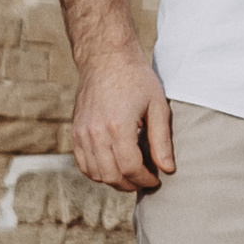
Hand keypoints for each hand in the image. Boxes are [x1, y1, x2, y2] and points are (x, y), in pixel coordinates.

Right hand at [71, 46, 175, 192]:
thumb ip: (161, 141)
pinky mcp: (76, 132)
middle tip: (145, 181)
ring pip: (95, 174)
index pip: (130, 168)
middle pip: (111, 175)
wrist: (106, 59)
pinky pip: (82, 163)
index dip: (145, 179)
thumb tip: (167, 169)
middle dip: (131, 184)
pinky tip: (113, 169)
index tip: (156, 179)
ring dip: (114, 181)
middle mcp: (95, 133)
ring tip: (131, 177)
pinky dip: (97, 173)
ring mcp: (82, 133)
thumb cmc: (136, 79)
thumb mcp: (157, 106)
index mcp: (118, 126)